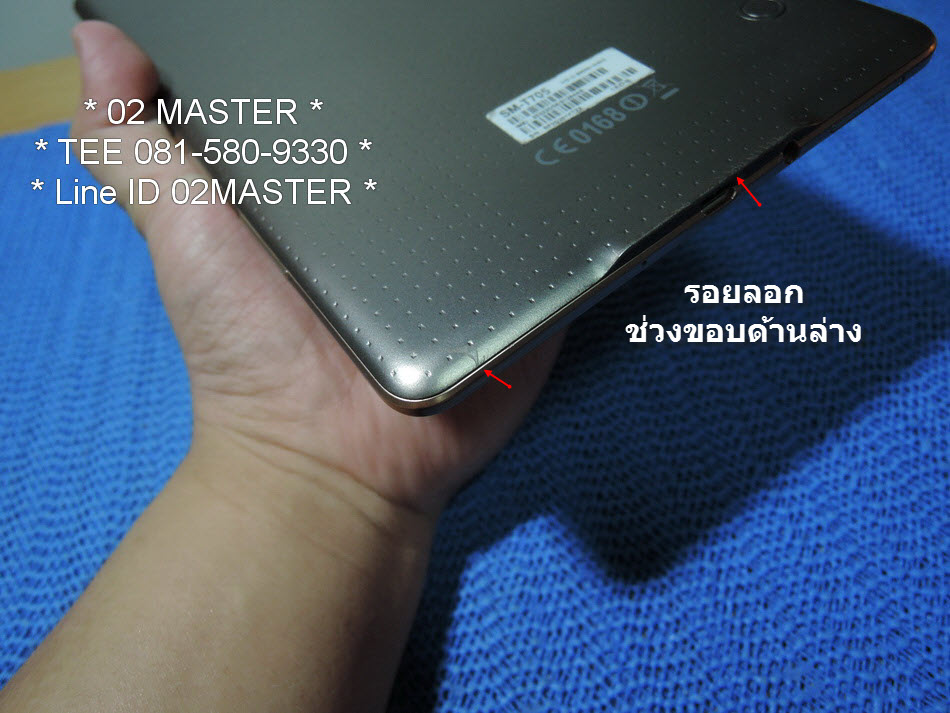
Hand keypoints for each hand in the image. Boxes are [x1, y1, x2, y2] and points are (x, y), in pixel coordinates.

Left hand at [71, 21, 562, 522]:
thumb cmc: (249, 344)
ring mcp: (471, 238)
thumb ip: (137, 144)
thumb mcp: (178, 230)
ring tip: (545, 58)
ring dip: (528, 114)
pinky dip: (575, 187)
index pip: (352, 80)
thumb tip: (100, 39)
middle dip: (455, 70)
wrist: (335, 458)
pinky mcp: (521, 280)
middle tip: (477, 17)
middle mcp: (404, 197)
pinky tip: (593, 129)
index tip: (390, 1)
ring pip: (510, 155)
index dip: (359, 38)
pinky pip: (560, 225)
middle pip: (442, 112)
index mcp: (329, 170)